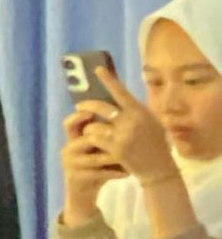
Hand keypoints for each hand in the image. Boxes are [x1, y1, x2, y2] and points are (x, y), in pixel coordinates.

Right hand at [59, 105, 124, 222]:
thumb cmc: (95, 168)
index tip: (95, 112)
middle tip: (124, 136)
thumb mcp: (96, 150)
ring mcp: (70, 165)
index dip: (79, 116)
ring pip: (95, 158)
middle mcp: (68, 150)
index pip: (69, 123)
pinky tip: (127, 173)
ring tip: (131, 156)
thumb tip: (124, 116)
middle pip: (85, 139)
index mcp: (72, 140)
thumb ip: (104, 136)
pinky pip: (98, 173)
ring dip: (114, 157)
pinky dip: (114, 173)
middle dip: (106, 138)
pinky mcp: (76, 178)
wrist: (82, 195)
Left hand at [92, 63, 179, 185]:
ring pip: (94, 124)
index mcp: (140, 111)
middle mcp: (131, 121)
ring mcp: (122, 136)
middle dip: (87, 105)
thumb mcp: (152, 122)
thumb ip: (136, 110)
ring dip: (89, 126)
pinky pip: (95, 139)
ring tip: (89, 129)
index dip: (108, 80)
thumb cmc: (156, 144)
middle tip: (79, 106)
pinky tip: (93, 141)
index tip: (97, 70)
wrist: (159, 168)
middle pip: (101, 107)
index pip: (121, 91)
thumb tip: (119, 95)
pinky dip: (91, 138)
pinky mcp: (115, 150)